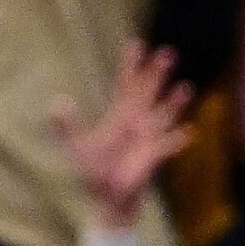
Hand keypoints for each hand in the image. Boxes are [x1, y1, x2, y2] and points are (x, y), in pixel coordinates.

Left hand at [52, 52, 193, 231]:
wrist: (106, 202)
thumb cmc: (93, 174)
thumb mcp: (76, 148)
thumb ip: (65, 126)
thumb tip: (55, 102)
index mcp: (119, 117)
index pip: (126, 85)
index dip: (131, 65)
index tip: (136, 43)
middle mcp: (136, 123)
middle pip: (148, 93)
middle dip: (157, 74)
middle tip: (168, 52)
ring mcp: (147, 139)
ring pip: (164, 115)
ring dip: (174, 103)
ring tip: (185, 88)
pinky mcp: (152, 157)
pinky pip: (167, 146)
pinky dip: (177, 140)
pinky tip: (188, 132)